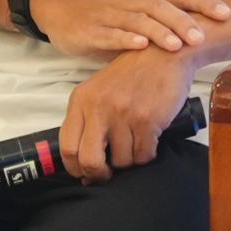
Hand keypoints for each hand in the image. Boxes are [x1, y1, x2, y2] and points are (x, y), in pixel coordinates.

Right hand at [32, 0, 228, 59]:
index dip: (203, 3)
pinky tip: (140, 45)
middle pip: (162, 7)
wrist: (66, 12)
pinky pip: (111, 33)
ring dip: (159, 31)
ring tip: (176, 45)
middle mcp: (133, 2)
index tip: (226, 14)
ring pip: (139, 20)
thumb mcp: (142, 18)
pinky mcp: (94, 29)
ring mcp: (113, 15)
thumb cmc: (111, 18)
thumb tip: (207, 42)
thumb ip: (169, 28)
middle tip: (202, 37)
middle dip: (183, 22)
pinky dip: (126, 39)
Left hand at [60, 48, 196, 179]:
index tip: (86, 174)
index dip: (77, 169)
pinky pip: (143, 155)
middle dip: (99, 174)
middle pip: (90, 161)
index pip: (68, 147)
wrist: (163, 55)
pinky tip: (149, 141)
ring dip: (129, 160)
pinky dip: (147, 154)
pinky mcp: (146, 120)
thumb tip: (83, 166)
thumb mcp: (99, 92)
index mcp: (81, 101)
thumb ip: (87, 121)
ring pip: (121, 161)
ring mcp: (122, 114)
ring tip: (135, 144)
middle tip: (108, 173)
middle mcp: (98, 108)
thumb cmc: (131, 76)